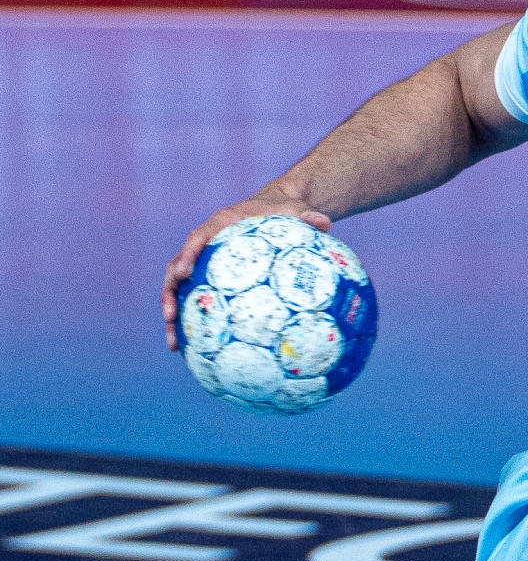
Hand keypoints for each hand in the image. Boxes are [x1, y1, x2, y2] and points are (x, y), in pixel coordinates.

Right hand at [161, 200, 331, 349]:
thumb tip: (326, 223)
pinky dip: (196, 323)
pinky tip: (199, 351)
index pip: (196, 240)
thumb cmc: (281, 210)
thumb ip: (307, 215)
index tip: (182, 273)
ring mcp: (204, 264)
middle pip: (176, 270)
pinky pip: (200, 301)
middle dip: (169, 294)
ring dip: (174, 317)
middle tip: (170, 318)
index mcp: (218, 225)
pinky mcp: (210, 279)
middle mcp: (204, 244)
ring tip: (174, 346)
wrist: (273, 208)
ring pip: (180, 291)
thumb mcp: (294, 210)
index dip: (185, 256)